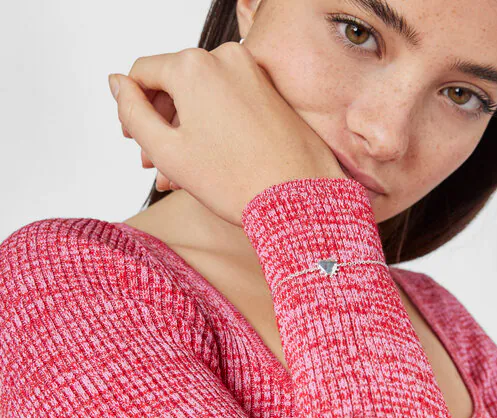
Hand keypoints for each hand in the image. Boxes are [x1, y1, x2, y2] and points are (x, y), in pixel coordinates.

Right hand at [109, 42, 348, 225]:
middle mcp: (224, 58)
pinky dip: (210, 124)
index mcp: (193, 66)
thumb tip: (117, 83)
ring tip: (177, 171)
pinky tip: (205, 159)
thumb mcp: (167, 150)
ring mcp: (251, 72)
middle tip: (153, 161)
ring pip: (200, 95)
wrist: (297, 198)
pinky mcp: (268, 90)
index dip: (130, 105)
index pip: (142, 72)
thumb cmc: (236, 181)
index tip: (132, 137)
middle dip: (159, 122)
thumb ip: (132, 112)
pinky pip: (226, 101)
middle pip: (173, 84)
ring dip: (183, 128)